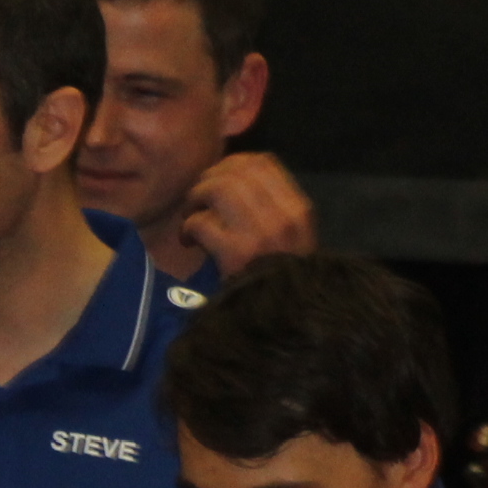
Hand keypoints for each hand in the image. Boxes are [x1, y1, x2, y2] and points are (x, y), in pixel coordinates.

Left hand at [179, 152, 315, 278]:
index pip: (263, 162)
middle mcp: (284, 216)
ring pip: (218, 188)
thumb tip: (233, 176)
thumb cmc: (280, 282)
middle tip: (197, 200)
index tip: (219, 180)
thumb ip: (272, 209)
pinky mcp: (236, 254)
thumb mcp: (291, 241)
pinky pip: (201, 222)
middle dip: (208, 180)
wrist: (282, 325)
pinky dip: (188, 228)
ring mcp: (261, 234)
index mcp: (299, 210)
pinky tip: (189, 241)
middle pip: (236, 171)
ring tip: (191, 217)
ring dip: (195, 199)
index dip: (232, 164)